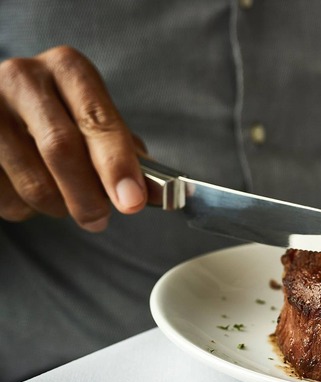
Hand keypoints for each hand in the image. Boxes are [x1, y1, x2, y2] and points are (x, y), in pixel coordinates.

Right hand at [0, 46, 146, 231]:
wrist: (3, 106)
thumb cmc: (62, 116)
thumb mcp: (95, 120)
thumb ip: (125, 153)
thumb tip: (152, 194)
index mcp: (67, 68)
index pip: (96, 120)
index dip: (117, 164)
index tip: (133, 201)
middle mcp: (23, 78)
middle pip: (60, 149)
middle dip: (88, 196)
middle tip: (100, 220)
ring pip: (32, 180)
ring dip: (58, 206)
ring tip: (67, 203)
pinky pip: (4, 195)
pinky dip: (25, 208)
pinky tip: (31, 193)